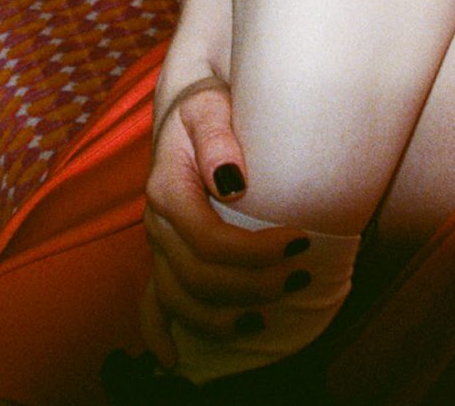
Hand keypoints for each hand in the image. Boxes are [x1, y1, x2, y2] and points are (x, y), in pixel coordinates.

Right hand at [139, 78, 308, 363]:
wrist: (188, 96)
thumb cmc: (209, 100)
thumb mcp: (211, 104)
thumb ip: (218, 136)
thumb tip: (232, 181)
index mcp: (166, 186)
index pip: (207, 239)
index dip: (255, 252)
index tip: (302, 240)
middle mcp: (156, 220)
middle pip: (197, 276)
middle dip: (251, 286)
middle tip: (301, 276)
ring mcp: (158, 241)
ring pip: (177, 298)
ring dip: (218, 317)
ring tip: (263, 318)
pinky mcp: (163, 252)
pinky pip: (151, 301)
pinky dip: (160, 333)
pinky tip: (176, 359)